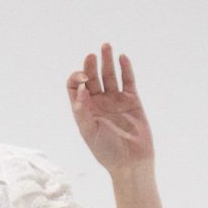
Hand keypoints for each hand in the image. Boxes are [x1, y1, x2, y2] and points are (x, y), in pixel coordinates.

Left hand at [67, 44, 155, 175]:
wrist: (131, 161)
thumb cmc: (106, 151)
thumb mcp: (89, 132)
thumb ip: (83, 111)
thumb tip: (81, 90)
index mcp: (84, 110)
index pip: (75, 87)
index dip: (76, 79)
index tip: (84, 81)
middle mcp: (98, 103)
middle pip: (92, 78)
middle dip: (90, 66)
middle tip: (91, 56)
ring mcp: (115, 100)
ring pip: (109, 76)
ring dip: (107, 61)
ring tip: (106, 46)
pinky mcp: (132, 101)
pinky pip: (128, 81)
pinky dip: (125, 69)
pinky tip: (122, 57)